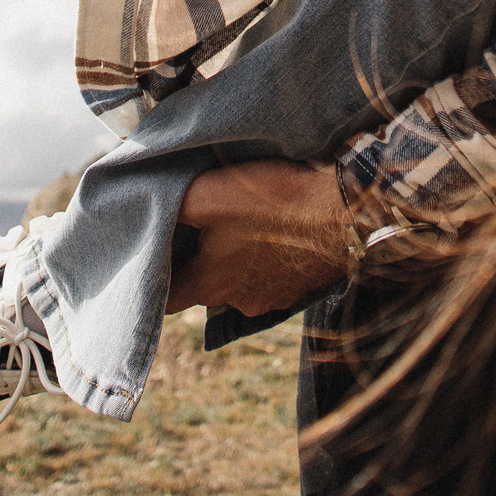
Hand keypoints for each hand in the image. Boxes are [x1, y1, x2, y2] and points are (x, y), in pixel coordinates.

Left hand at [164, 161, 351, 316]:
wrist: (348, 213)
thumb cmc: (277, 202)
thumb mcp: (211, 193)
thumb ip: (173, 204)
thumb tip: (147, 204)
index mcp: (210, 285)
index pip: (164, 300)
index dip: (151, 279)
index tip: (148, 257)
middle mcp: (239, 302)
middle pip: (203, 287)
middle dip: (195, 261)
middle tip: (193, 229)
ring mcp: (274, 298)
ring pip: (237, 282)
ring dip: (234, 259)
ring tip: (237, 225)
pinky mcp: (299, 287)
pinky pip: (269, 276)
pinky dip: (265, 258)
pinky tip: (271, 232)